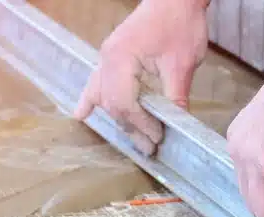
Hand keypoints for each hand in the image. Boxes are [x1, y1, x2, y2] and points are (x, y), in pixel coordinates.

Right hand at [73, 0, 208, 155]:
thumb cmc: (180, 22)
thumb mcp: (182, 64)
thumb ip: (175, 98)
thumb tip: (178, 127)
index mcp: (121, 58)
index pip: (124, 103)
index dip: (141, 125)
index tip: (158, 137)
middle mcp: (107, 59)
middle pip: (113, 104)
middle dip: (131, 128)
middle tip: (151, 147)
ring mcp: (107, 57)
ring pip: (105, 97)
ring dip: (120, 120)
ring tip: (136, 139)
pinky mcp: (112, 57)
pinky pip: (97, 82)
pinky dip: (92, 99)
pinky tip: (81, 114)